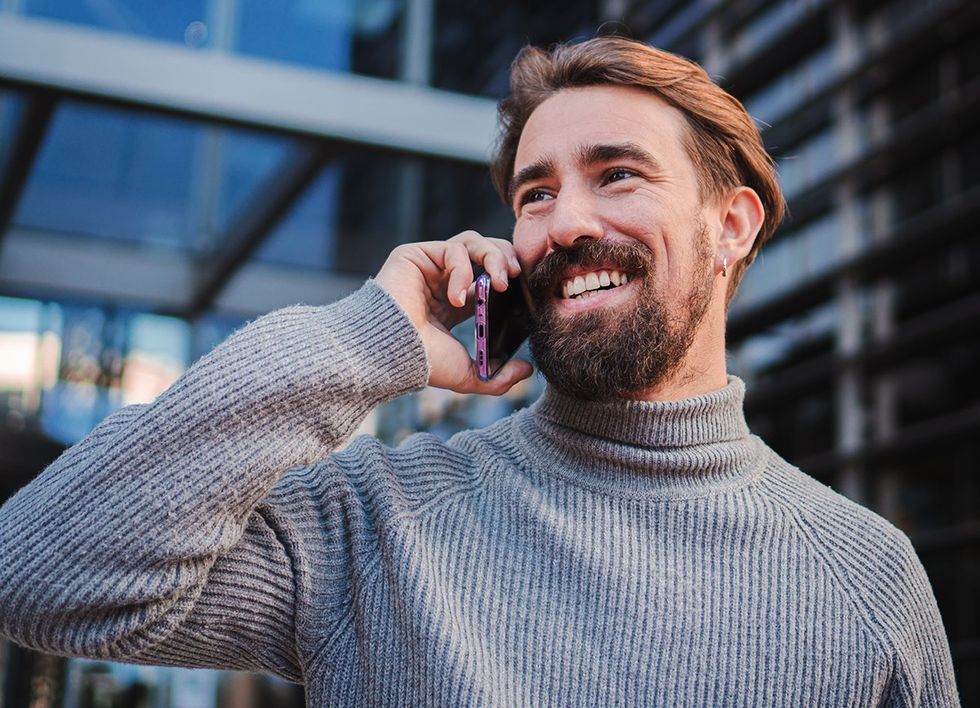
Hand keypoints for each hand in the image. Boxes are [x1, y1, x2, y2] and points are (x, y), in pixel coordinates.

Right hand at [374, 231, 532, 394]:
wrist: (391, 353)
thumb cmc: (422, 362)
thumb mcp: (469, 374)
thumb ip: (498, 376)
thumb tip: (527, 369)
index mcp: (455, 303)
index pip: (490, 277)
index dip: (510, 278)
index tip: (526, 290)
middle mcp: (443, 281)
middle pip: (485, 251)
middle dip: (506, 258)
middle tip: (517, 276)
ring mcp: (429, 266)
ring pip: (472, 241)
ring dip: (493, 256)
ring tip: (501, 282)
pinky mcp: (415, 254)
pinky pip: (452, 250)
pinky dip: (462, 270)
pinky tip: (457, 298)